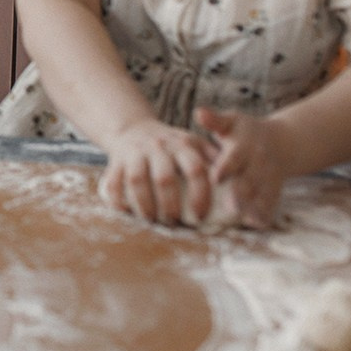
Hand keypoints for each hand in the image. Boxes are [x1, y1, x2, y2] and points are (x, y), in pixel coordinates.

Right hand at [99, 119, 219, 225]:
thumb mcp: (193, 143)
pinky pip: (113, 182)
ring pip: (138, 181)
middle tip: (174, 223)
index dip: (199, 195)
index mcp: (182, 144)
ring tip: (152, 220)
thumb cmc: (170, 144)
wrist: (132, 128)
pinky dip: (118, 200)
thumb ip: (213, 159)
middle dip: (170, 206)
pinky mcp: (115, 160)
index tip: (200, 216)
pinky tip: (128, 212)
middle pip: (164, 179)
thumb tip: (237, 185)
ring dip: (145, 206)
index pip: (195, 170)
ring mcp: (134, 152)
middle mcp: (158, 146)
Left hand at [198, 107, 287, 228]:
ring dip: (254, 208)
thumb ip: (214, 120)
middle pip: (249, 181)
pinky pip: (271, 203)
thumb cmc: (245, 131)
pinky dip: (265, 214)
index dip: (226, 167)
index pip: (234, 158)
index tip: (216, 178)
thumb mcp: (231, 121)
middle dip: (241, 195)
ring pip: (262, 195)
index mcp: (244, 146)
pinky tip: (255, 224)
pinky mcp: (275, 190)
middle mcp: (258, 163)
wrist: (281, 142)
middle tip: (230, 209)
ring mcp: (269, 178)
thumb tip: (199, 112)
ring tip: (243, 221)